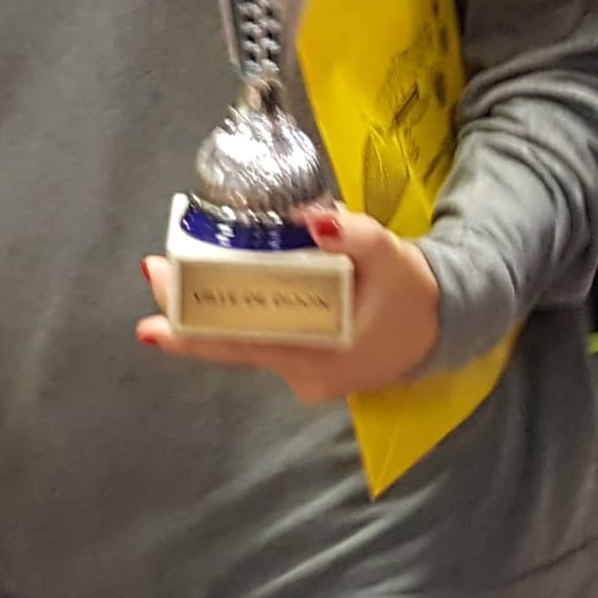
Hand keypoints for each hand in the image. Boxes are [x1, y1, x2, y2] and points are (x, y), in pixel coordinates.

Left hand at [139, 207, 443, 403]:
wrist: (446, 322)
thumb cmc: (413, 291)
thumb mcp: (391, 255)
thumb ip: (355, 236)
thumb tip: (315, 222)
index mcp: (320, 356)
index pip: (240, 348)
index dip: (193, 334)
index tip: (151, 324)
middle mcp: (304, 375)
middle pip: (231, 344)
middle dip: (187, 310)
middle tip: (154, 272)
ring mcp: (304, 374)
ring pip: (244, 341)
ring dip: (209, 309)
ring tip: (173, 274)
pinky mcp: (307, 364)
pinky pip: (262, 338)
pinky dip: (238, 313)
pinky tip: (216, 287)